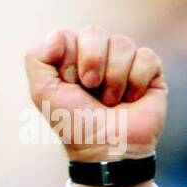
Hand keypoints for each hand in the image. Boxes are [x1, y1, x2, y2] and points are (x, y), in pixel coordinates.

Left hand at [25, 26, 165, 186]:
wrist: (106, 152)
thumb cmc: (76, 127)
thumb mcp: (44, 95)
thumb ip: (36, 60)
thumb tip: (56, 37)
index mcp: (71, 61)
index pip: (67, 35)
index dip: (67, 58)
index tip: (69, 84)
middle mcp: (98, 58)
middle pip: (94, 33)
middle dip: (90, 62)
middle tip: (90, 89)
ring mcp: (124, 63)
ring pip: (121, 43)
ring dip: (113, 80)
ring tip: (111, 102)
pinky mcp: (150, 72)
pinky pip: (145, 57)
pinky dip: (135, 82)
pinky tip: (131, 100)